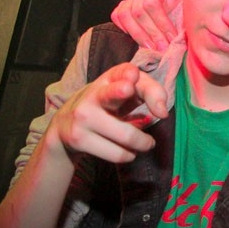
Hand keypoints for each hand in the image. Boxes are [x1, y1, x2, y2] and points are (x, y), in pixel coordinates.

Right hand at [48, 63, 168, 163]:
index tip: (132, 80)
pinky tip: (128, 151)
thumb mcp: (126, 93)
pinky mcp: (78, 139)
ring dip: (144, 143)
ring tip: (145, 143)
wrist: (65, 125)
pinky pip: (118, 154)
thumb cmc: (107, 105)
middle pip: (111, 94)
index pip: (125, 72)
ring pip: (127, 136)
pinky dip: (130, 155)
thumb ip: (150, 93)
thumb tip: (163, 113)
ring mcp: (83, 117)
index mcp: (109, 78)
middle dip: (119, 93)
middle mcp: (94, 94)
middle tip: (135, 98)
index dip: (130, 75)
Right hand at [111, 0, 182, 51]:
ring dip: (139, 35)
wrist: (174, 13)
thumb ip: (183, 19)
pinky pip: (116, 17)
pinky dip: (126, 30)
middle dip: (152, 33)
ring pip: (125, 15)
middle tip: (162, 49)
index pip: (153, 3)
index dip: (162, 23)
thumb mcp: (187, 12)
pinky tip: (139, 40)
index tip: (172, 39)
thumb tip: (178, 35)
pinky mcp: (121, 6)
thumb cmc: (183, 12)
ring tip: (153, 49)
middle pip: (138, 11)